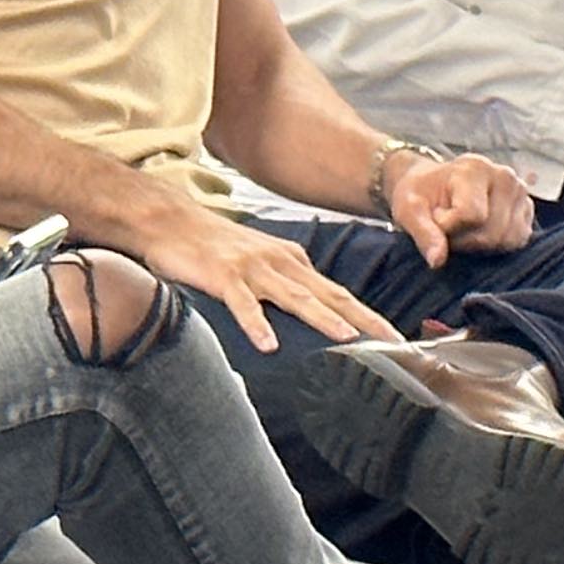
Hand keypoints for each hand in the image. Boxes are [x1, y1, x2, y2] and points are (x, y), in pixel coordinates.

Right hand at [127, 202, 395, 348]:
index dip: (368, 315)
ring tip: (347, 338)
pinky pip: (242, 303)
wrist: (168, 219)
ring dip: (321, 317)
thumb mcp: (258, 261)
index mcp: (292, 261)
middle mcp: (280, 262)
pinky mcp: (222, 275)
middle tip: (393, 341)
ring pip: (293, 297)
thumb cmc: (211, 246)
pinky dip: (256, 323)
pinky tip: (267, 344)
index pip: (338, 292)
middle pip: (329, 294)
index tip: (395, 338)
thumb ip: (284, 283)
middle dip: (364, 318)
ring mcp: (252, 268)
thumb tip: (310, 311)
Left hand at [383, 152, 533, 268]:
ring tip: (463, 229)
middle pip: (491, 233)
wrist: (435, 185)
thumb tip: (437, 260)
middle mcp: (504, 177)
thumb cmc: (421, 194)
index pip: (470, 215)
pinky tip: (479, 232)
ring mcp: (521, 193)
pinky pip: (517, 242)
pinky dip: (496, 245)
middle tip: (447, 229)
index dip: (448, 228)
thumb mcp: (408, 209)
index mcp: (474, 168)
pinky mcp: (528, 210)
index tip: (436, 218)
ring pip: (507, 240)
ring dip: (480, 245)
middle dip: (464, 240)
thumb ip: (422, 232)